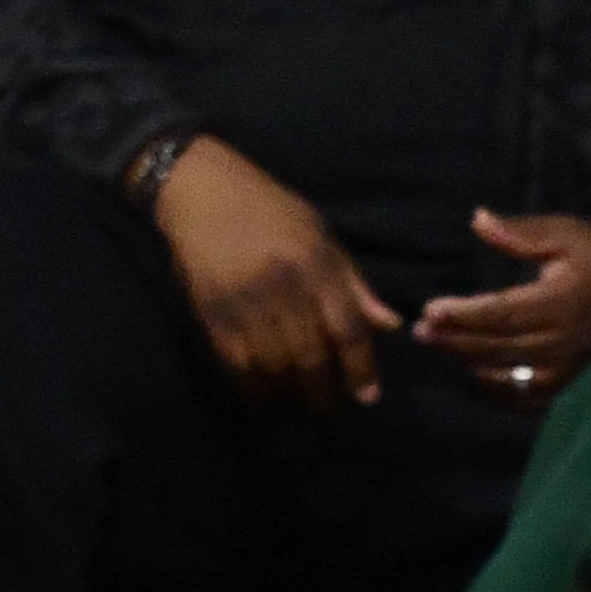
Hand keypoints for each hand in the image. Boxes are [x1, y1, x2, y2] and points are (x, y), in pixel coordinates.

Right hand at [151, 138, 399, 402]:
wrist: (199, 188)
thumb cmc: (268, 210)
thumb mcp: (318, 235)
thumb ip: (353, 283)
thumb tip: (390, 324)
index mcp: (315, 262)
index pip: (348, 327)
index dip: (361, 367)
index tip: (369, 396)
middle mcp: (283, 283)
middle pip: (311, 356)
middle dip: (322, 390)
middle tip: (325, 403)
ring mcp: (245, 299)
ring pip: (274, 365)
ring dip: (287, 391)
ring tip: (292, 397)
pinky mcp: (212, 310)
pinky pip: (237, 362)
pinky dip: (252, 385)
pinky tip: (260, 391)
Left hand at [412, 212, 590, 397]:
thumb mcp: (567, 233)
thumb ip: (522, 234)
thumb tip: (477, 220)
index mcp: (563, 301)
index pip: (503, 313)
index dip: (464, 315)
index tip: (430, 310)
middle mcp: (564, 341)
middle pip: (498, 347)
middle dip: (456, 339)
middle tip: (421, 331)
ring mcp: (568, 369)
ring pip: (508, 374)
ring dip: (470, 362)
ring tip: (440, 346)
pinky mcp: (571, 384)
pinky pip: (527, 396)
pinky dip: (498, 388)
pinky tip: (475, 372)